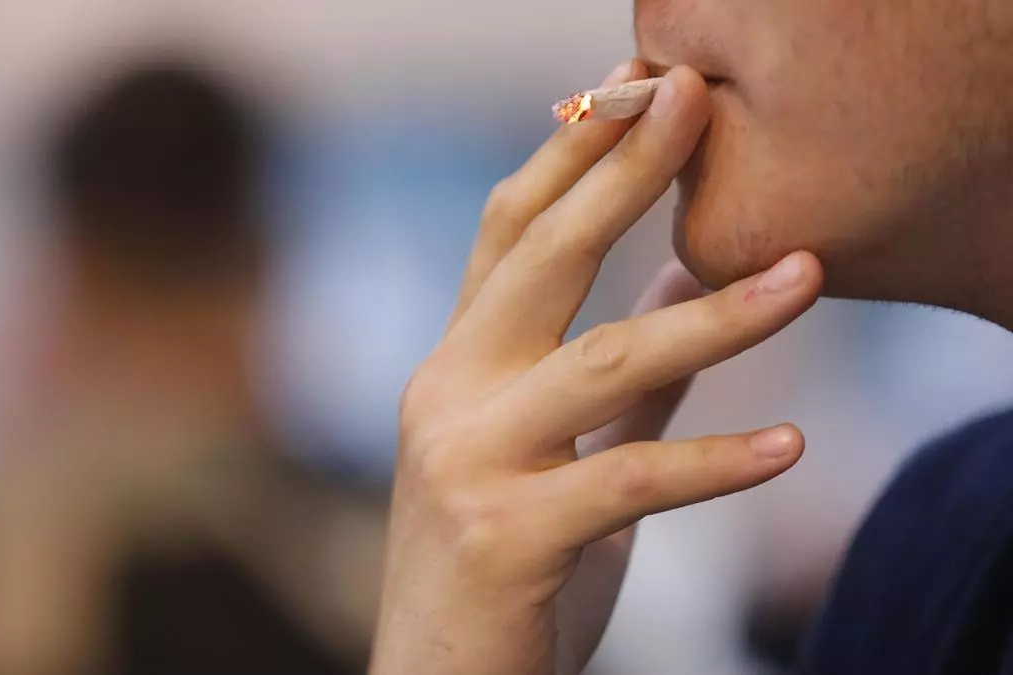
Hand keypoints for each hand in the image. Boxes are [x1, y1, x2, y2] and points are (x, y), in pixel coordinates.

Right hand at [370, 61, 823, 674]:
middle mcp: (448, 394)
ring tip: (808, 272)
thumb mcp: (558, 457)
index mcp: (459, 365)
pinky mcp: (504, 535)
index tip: (635, 86)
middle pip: (539, 258)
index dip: (570, 152)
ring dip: (714, 317)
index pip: (508, 232)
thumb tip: (679, 281)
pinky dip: (717, 461)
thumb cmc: (502, 569)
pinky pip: (628, 482)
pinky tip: (790, 441)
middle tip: (695, 95)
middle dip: (621, 171)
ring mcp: (467, 461)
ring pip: (601, 363)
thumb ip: (621, 377)